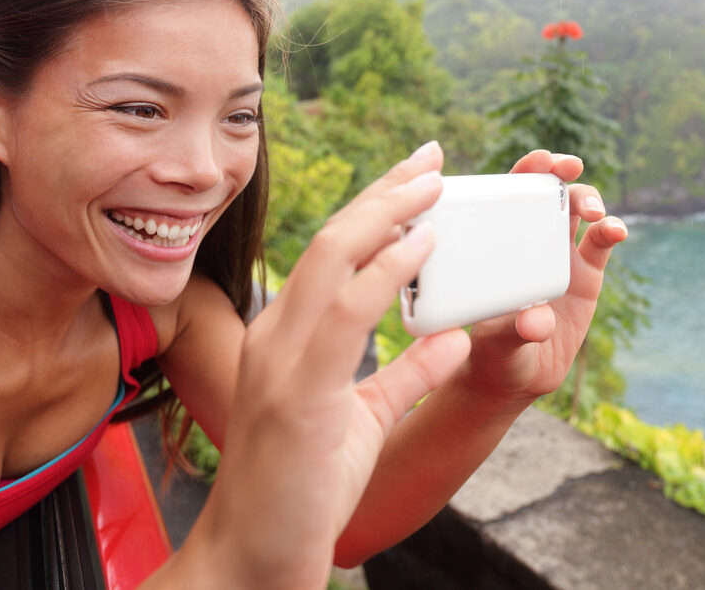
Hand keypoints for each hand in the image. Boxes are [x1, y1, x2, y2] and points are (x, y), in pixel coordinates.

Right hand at [200, 142, 470, 587]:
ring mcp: (281, 359)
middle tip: (431, 155)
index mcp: (286, 337)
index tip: (416, 176)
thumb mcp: (363, 420)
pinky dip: (386, 270)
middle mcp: (276, 335)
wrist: (253, 557)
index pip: (332, 253)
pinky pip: (347, 313)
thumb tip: (452, 337)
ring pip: (333, 257)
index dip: (375, 207)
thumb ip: (405, 375)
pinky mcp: (297, 392)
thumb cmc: (302, 492)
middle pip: (333, 238)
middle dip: (385, 190)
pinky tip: (423, 245)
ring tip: (434, 183)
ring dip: (388, 212)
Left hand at [462, 150, 627, 403]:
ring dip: (589, 199)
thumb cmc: (490, 352)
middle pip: (548, 190)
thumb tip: (536, 322)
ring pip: (579, 210)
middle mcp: (529, 239)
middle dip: (561, 173)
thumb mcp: (493, 344)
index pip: (509, 192)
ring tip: (595, 215)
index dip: (527, 169)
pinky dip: (612, 229)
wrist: (514, 376)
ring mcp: (560, 254)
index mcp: (499, 242)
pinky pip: (601, 243)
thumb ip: (512, 331)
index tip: (542, 161)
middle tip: (569, 170)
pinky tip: (617, 229)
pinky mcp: (586, 275)